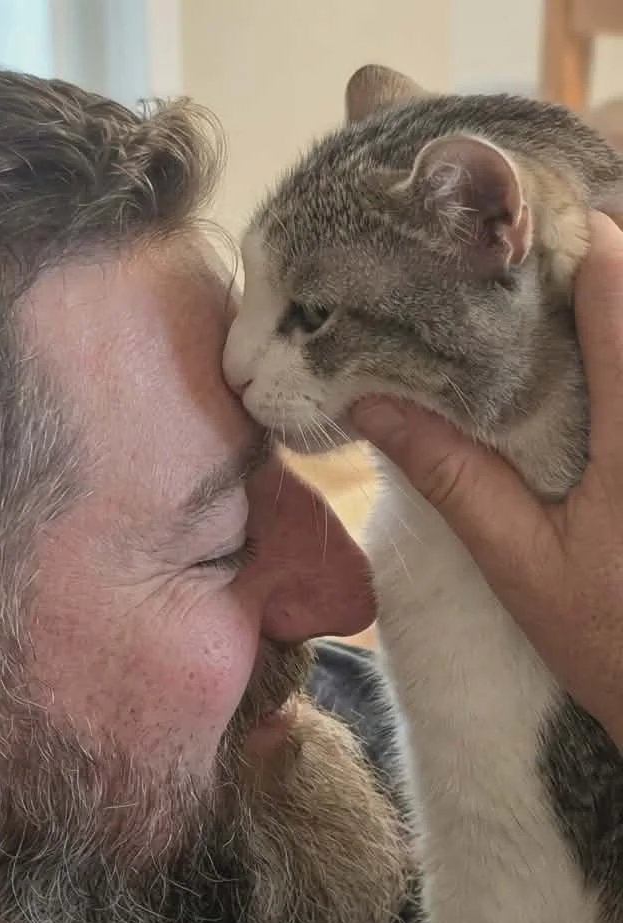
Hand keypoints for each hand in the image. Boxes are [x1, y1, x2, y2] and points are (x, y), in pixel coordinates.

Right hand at [353, 212, 622, 747]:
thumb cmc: (612, 641)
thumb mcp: (519, 562)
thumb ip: (453, 473)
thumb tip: (371, 401)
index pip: (616, 277)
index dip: (562, 234)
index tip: (497, 234)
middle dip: (579, 257)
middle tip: (502, 267)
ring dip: (600, 302)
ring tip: (532, 307)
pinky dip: (609, 347)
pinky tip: (572, 367)